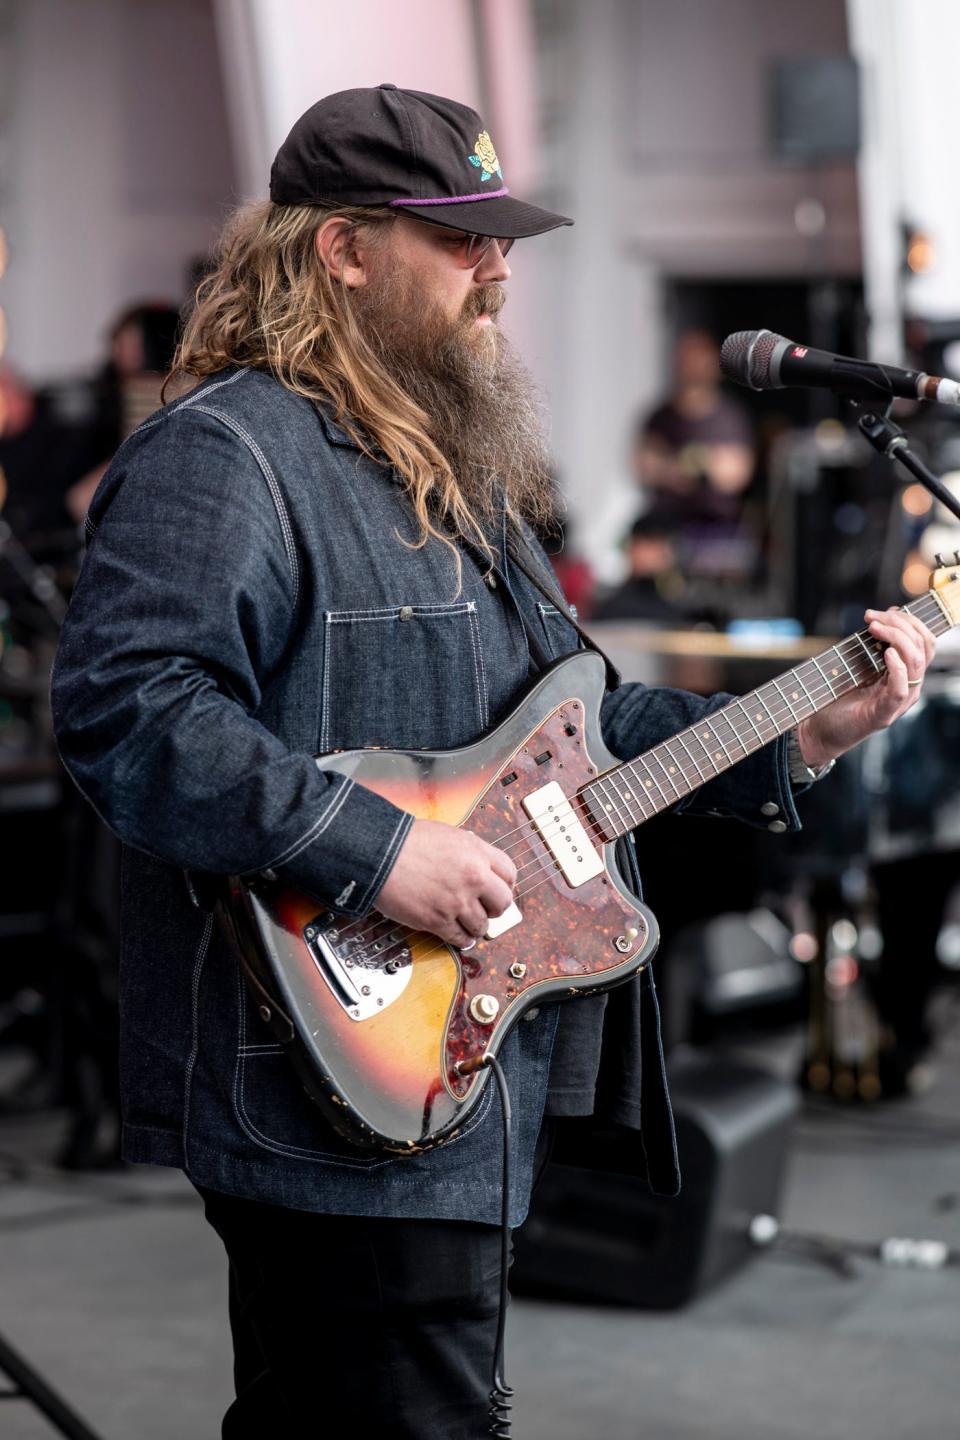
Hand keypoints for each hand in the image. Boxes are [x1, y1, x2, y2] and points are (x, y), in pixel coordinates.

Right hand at [375, 818, 516, 949]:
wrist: (379, 853)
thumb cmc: (405, 841)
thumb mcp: (446, 834)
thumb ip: (467, 850)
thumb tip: (475, 861)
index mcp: (477, 852)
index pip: (509, 873)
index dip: (505, 884)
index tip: (499, 890)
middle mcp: (473, 878)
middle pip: (503, 902)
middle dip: (496, 908)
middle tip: (487, 909)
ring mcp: (457, 902)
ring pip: (482, 925)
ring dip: (476, 926)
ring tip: (469, 924)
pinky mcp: (438, 921)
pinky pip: (460, 938)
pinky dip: (462, 940)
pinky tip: (460, 936)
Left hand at [797, 607, 935, 767]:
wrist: (819, 730)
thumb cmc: (838, 697)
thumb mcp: (858, 665)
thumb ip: (872, 646)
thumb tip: (880, 618)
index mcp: (906, 674)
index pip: (924, 642)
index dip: (910, 622)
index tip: (884, 611)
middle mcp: (908, 687)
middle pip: (922, 648)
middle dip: (901, 624)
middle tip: (873, 617)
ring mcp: (898, 702)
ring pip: (916, 664)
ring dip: (897, 638)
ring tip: (875, 628)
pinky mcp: (884, 715)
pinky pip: (901, 689)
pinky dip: (897, 668)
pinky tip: (887, 653)